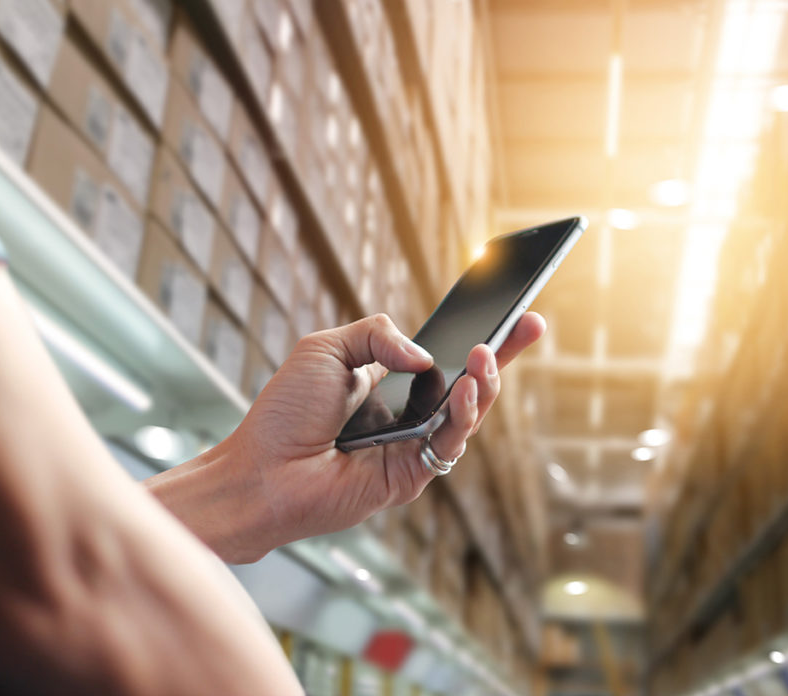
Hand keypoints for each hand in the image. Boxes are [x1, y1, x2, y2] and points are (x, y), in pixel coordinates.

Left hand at [147, 312, 544, 562]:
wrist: (261, 469)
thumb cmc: (285, 412)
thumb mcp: (326, 349)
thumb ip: (376, 334)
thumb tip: (425, 354)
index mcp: (390, 383)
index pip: (446, 356)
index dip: (480, 337)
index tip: (511, 311)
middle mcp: (408, 414)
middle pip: (469, 383)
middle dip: (502, 355)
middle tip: (526, 325)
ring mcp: (414, 445)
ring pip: (468, 413)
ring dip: (483, 382)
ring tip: (483, 354)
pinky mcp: (413, 475)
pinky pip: (449, 442)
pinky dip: (461, 414)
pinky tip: (463, 389)